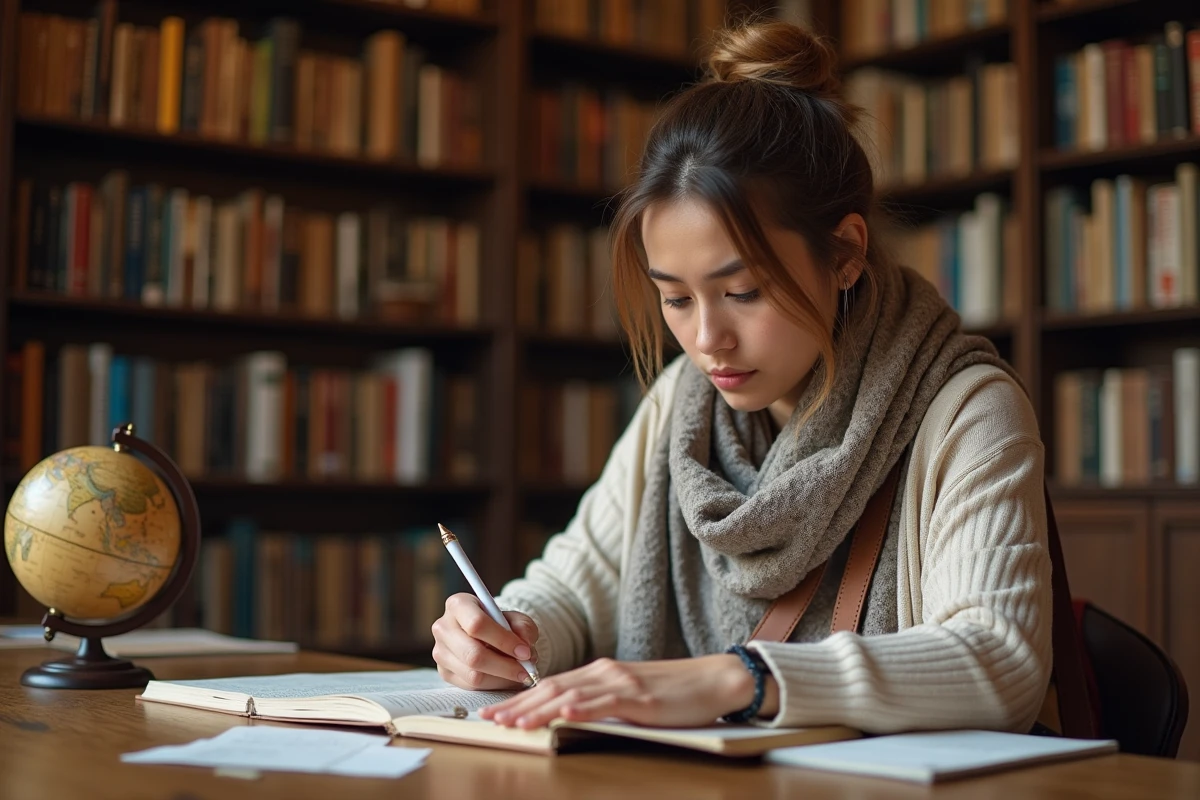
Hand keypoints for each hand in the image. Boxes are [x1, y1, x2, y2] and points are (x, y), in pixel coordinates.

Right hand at [431, 593, 539, 690]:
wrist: (486, 635)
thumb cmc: (501, 623)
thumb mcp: (516, 618)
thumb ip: (524, 628)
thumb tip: (525, 645)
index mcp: (458, 604)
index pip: (477, 624)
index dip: (503, 640)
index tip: (525, 652)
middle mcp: (443, 627)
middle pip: (473, 654)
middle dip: (505, 665)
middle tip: (526, 670)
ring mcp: (440, 652)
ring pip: (473, 674)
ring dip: (502, 678)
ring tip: (520, 673)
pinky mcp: (444, 672)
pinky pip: (471, 686)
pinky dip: (494, 685)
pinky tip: (507, 678)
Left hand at [479, 654, 777, 728]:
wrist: (716, 680)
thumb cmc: (676, 692)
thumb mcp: (631, 695)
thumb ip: (602, 702)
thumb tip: (571, 717)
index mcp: (601, 672)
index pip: (552, 685)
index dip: (521, 699)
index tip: (497, 712)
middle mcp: (606, 673)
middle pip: (553, 688)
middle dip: (518, 705)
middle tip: (491, 720)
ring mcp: (622, 683)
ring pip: (571, 696)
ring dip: (538, 710)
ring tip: (514, 723)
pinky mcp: (641, 698)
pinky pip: (606, 704)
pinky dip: (582, 709)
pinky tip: (564, 715)